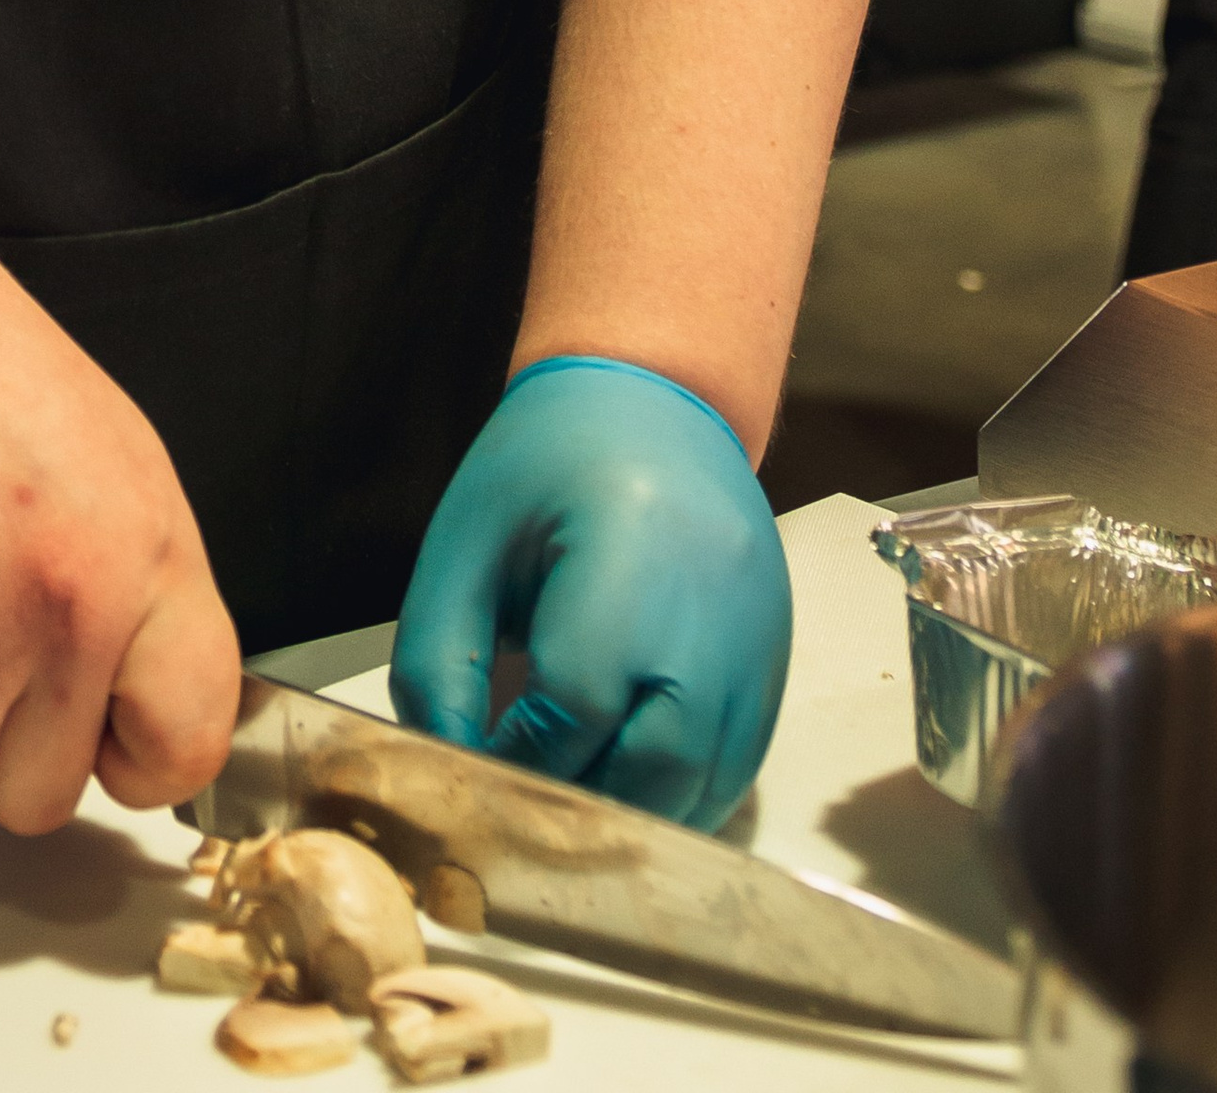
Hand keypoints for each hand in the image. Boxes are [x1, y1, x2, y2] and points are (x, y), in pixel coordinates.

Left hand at [390, 356, 791, 830]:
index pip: (577, 707)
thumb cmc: (549, 460)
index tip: (475, 766)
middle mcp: (713, 609)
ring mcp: (757, 643)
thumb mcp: (466, 543)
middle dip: (578, 806)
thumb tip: (446, 763)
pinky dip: (680, 796)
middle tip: (521, 799)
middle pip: (654, 770)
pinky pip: (737, 769)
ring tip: (570, 797)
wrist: (653, 399)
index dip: (519, 754)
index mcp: (629, 558)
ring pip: (703, 790)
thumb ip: (440, 662)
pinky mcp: (776, 662)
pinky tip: (626, 778)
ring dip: (632, 817)